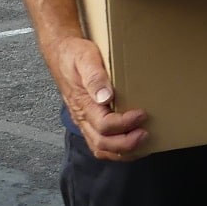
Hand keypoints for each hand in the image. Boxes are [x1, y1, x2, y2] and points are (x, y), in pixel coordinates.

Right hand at [47, 33, 147, 160]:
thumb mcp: (85, 58)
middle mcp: (82, 117)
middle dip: (126, 143)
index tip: (142, 114)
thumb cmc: (74, 55)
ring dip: (122, 151)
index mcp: (82, 103)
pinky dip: (116, 150)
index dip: (124, 124)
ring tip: (142, 142)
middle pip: (102, 144)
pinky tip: (132, 144)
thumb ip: (94, 76)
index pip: (103, 125)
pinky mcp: (88, 121)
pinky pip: (99, 143)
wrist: (61, 54)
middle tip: (145, 133)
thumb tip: (105, 96)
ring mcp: (84, 122)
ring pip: (100, 148)